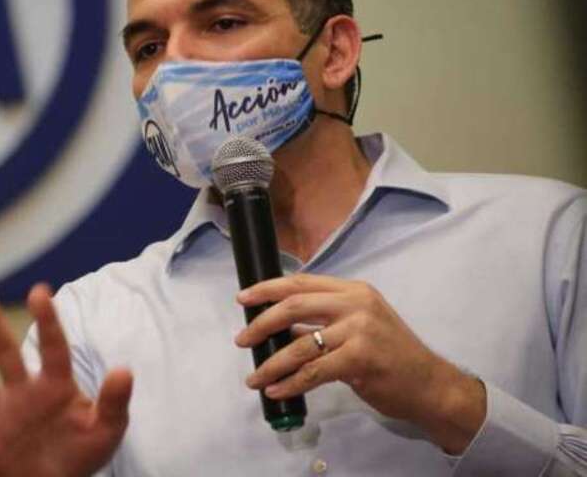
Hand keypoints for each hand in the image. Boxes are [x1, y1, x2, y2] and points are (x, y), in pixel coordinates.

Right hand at [0, 284, 132, 476]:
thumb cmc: (82, 454)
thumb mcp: (106, 431)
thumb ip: (114, 403)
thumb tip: (125, 371)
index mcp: (56, 387)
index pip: (53, 349)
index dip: (48, 321)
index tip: (39, 292)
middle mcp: (23, 392)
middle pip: (4, 352)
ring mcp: (1, 412)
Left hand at [234, 274, 485, 453]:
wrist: (430, 384)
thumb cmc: (391, 355)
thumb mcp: (359, 325)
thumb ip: (323, 321)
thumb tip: (280, 325)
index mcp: (353, 290)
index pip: (301, 282)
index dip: (267, 288)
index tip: (242, 298)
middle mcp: (355, 304)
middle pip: (293, 306)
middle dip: (261, 323)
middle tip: (242, 339)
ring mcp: (359, 330)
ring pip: (299, 345)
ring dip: (271, 363)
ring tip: (254, 377)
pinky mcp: (359, 359)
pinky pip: (312, 372)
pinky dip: (290, 383)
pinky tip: (276, 390)